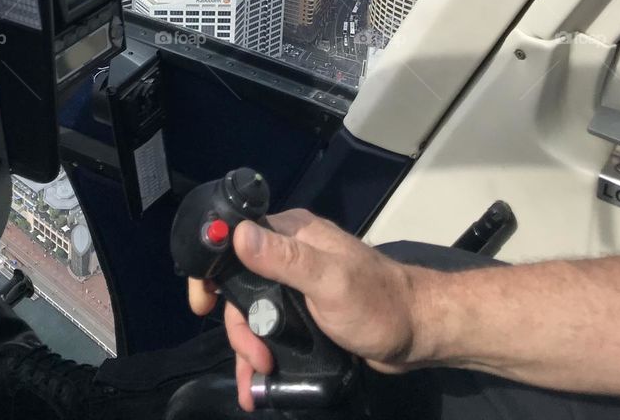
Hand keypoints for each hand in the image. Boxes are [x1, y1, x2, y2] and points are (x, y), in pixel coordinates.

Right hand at [188, 209, 424, 411]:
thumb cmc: (376, 302)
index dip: (213, 269)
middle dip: (240, 328)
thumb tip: (236, 234)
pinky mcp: (304, 315)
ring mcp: (295, 286)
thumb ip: (284, 259)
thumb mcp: (329, 280)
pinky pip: (270, 332)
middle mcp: (288, 254)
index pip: (235, 239)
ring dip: (248, 351)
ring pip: (253, 315)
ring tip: (256, 385)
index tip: (202, 303)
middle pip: (240, 288)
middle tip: (255, 358)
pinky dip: (261, 357)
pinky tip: (260, 385)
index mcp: (291, 233)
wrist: (416, 334)